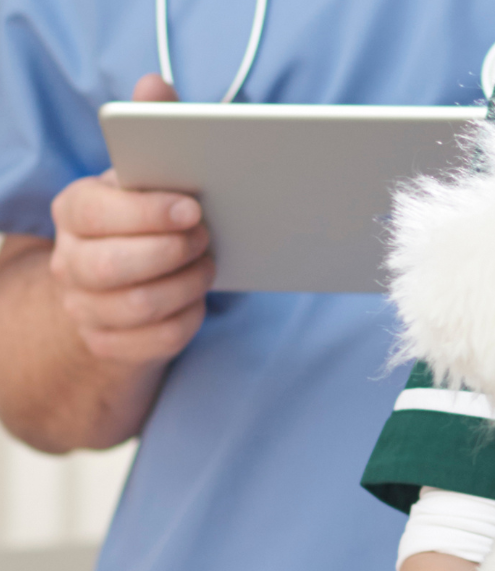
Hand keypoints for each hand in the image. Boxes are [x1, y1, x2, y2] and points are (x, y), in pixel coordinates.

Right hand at [47, 74, 213, 364]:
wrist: (119, 289)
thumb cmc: (139, 222)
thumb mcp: (142, 178)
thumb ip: (149, 131)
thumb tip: (157, 85)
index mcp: (73, 211)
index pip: (97, 211)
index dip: (148, 212)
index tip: (194, 208)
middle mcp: (70, 262)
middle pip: (115, 267)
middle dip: (172, 253)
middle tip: (207, 238)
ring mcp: (86, 308)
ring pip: (141, 306)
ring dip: (187, 285)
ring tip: (208, 265)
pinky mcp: (110, 345)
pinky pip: (158, 340)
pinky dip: (188, 319)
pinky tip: (198, 300)